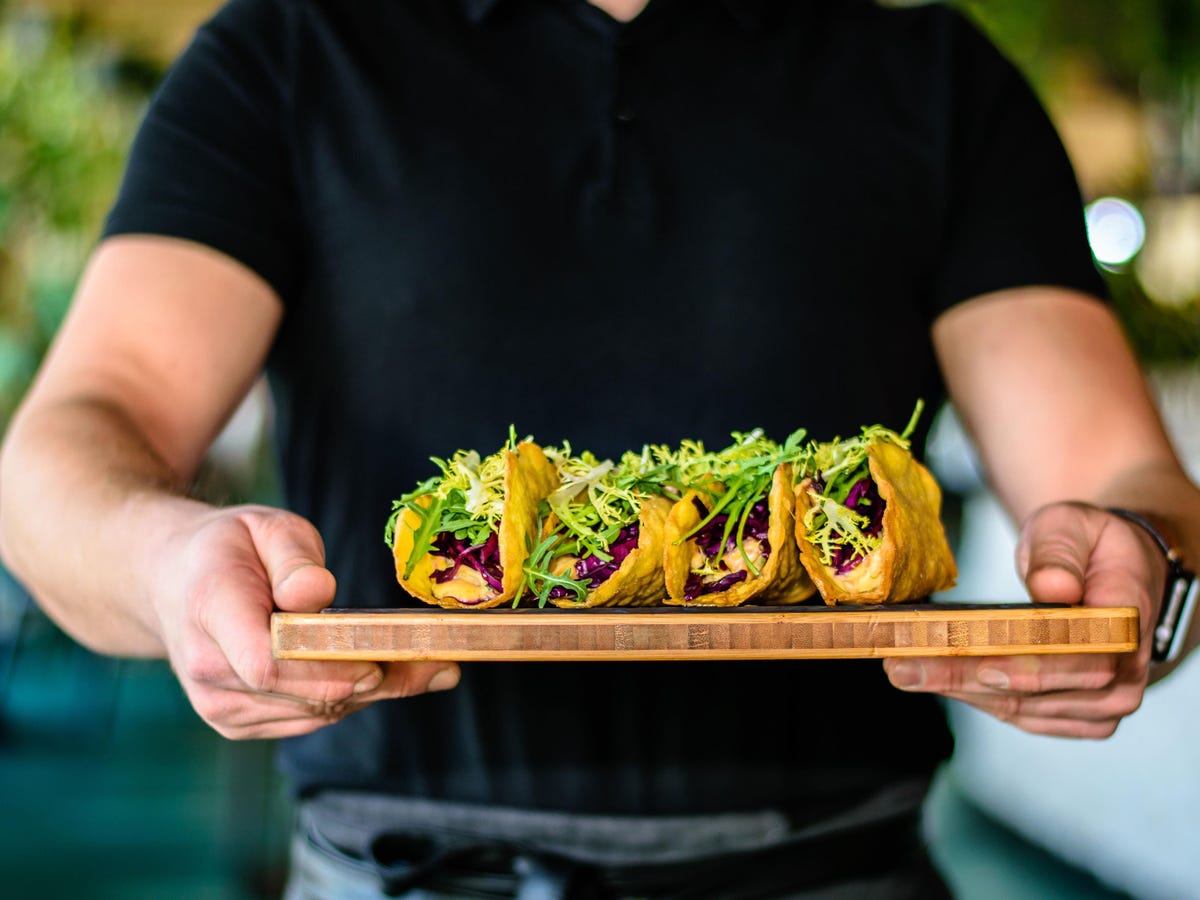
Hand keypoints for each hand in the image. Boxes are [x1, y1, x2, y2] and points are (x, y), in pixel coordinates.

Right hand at [152, 504, 459, 738]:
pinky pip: (309, 720)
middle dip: (373, 680)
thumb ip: (295, 556)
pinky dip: (351, 699)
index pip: (266, 663)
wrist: (173, 584)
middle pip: (302, 694)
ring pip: (313, 713)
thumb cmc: (229, 550)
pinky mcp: (240, 724)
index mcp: (210, 611)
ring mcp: (220, 706)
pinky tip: (386, 674)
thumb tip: (318, 593)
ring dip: (372, 692)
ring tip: (429, 665)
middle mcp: (208, 671)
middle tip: (439, 663)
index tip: (377, 660)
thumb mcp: (265, 526)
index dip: (326, 669)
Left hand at [882, 501, 1163, 737]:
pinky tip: (931, 679)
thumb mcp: (1074, 525)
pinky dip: (973, 697)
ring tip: (903, 670)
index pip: (1084, 657)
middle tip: (903, 665)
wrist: (1114, 575)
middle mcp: (1125, 673)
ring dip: (959, 690)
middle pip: (1040, 690)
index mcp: (1130, 620)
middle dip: (966, 678)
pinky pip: (1019, 713)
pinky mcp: (1074, 714)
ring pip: (1023, 707)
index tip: (979, 664)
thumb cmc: (1090, 546)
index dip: (1032, 666)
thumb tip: (1051, 587)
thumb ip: (1060, 552)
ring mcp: (1102, 702)